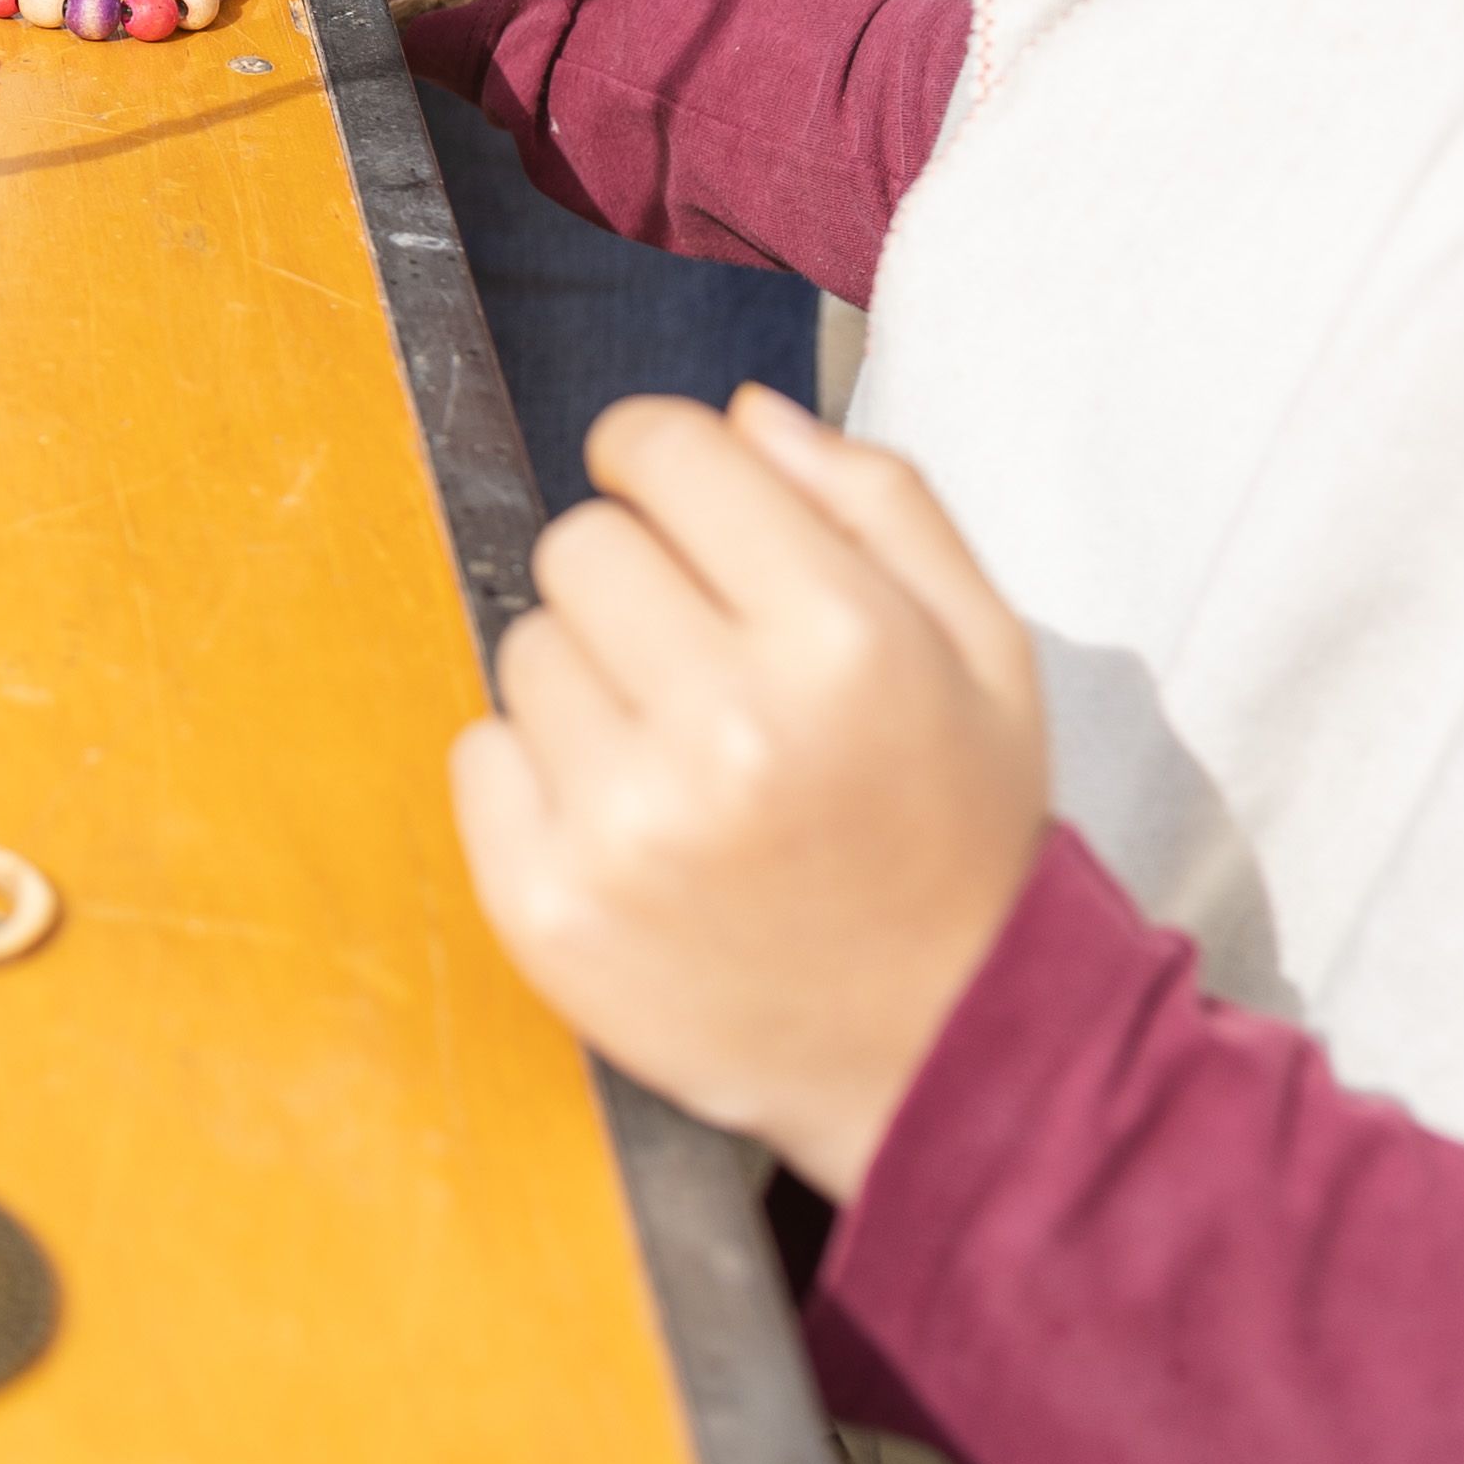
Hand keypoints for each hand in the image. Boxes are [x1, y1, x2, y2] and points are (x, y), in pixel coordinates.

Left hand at [450, 386, 1051, 1198]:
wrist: (945, 1050)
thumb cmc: (956, 831)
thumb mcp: (982, 644)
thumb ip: (874, 500)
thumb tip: (739, 413)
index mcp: (841, 640)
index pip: (664, 451)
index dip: (664, 463)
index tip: (677, 504)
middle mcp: (728, 728)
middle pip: (581, 543)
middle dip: (636, 581)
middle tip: (705, 664)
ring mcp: (627, 827)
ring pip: (525, 646)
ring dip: (590, 683)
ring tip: (685, 760)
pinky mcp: (549, 908)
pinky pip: (481, 754)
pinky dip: (538, 777)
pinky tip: (634, 826)